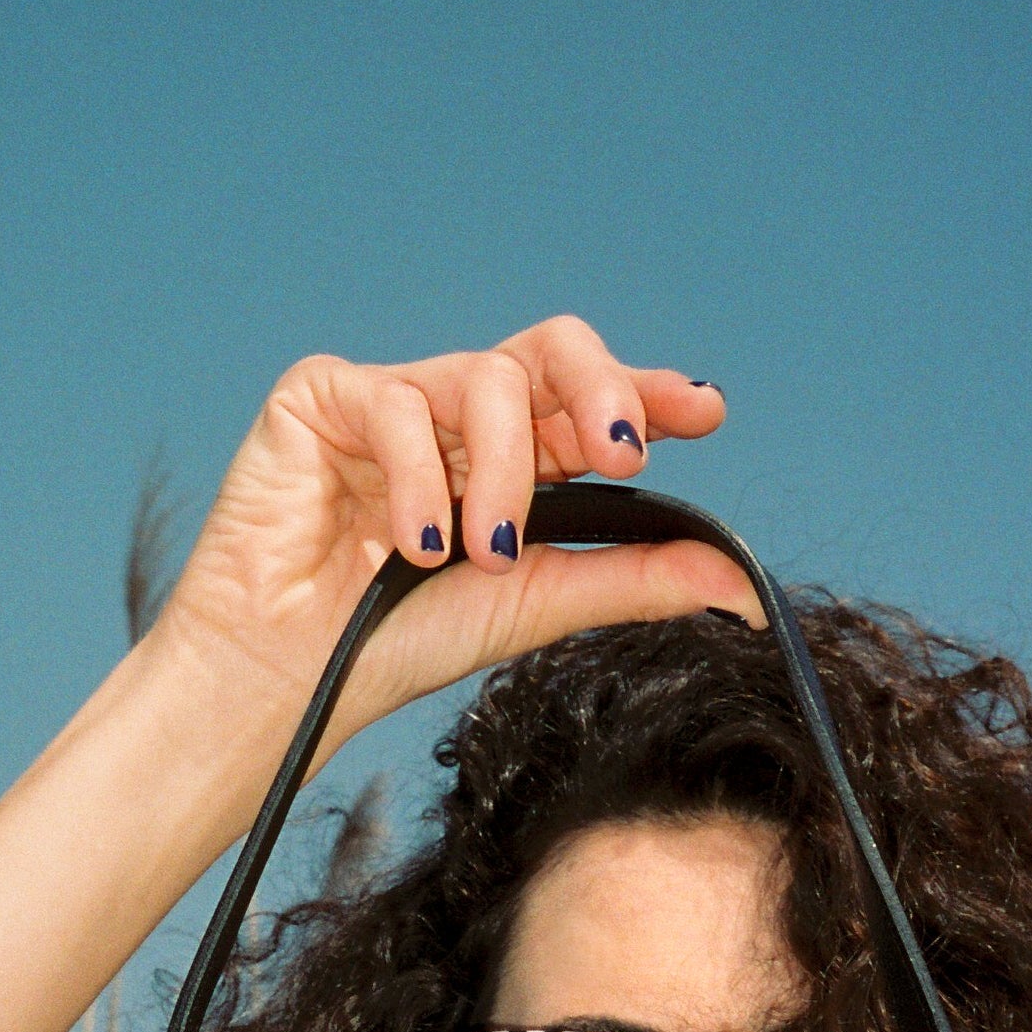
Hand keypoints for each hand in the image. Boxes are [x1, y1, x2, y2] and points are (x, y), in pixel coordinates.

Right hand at [143, 321, 756, 756]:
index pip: (590, 401)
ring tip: (480, 554)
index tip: (704, 412)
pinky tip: (411, 547)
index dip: (648, 391)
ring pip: (487, 380)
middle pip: (550, 350)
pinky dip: (419, 479)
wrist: (289, 681)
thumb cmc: (397, 644)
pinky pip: (399, 401)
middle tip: (623, 453)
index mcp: (514, 457)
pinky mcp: (324, 397)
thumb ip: (632, 579)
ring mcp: (394, 400)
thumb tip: (742, 587)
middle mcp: (459, 417)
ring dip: (502, 473)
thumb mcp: (537, 604)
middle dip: (600, 389)